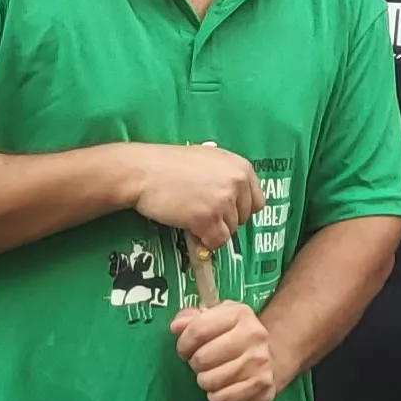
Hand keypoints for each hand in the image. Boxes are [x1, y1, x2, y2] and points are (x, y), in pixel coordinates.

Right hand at [119, 143, 261, 252]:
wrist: (142, 170)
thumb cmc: (169, 164)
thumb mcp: (208, 159)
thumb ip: (227, 175)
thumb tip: (236, 199)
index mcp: (242, 167)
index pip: (257, 202)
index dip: (240, 210)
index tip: (225, 212)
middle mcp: (238, 183)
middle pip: (244, 218)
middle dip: (226, 221)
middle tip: (204, 215)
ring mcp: (223, 201)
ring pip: (230, 231)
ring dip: (213, 230)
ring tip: (192, 218)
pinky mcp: (207, 218)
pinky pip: (216, 241)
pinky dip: (205, 241)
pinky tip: (191, 230)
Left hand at [171, 299, 283, 400]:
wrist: (269, 356)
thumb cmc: (232, 336)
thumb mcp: (214, 318)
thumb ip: (191, 319)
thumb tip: (176, 326)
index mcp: (240, 314)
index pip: (197, 330)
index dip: (183, 344)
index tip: (186, 349)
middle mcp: (254, 335)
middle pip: (202, 358)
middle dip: (195, 364)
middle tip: (202, 363)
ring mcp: (261, 362)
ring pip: (210, 381)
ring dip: (205, 381)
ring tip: (213, 375)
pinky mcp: (263, 386)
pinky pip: (223, 398)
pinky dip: (217, 397)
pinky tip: (223, 389)